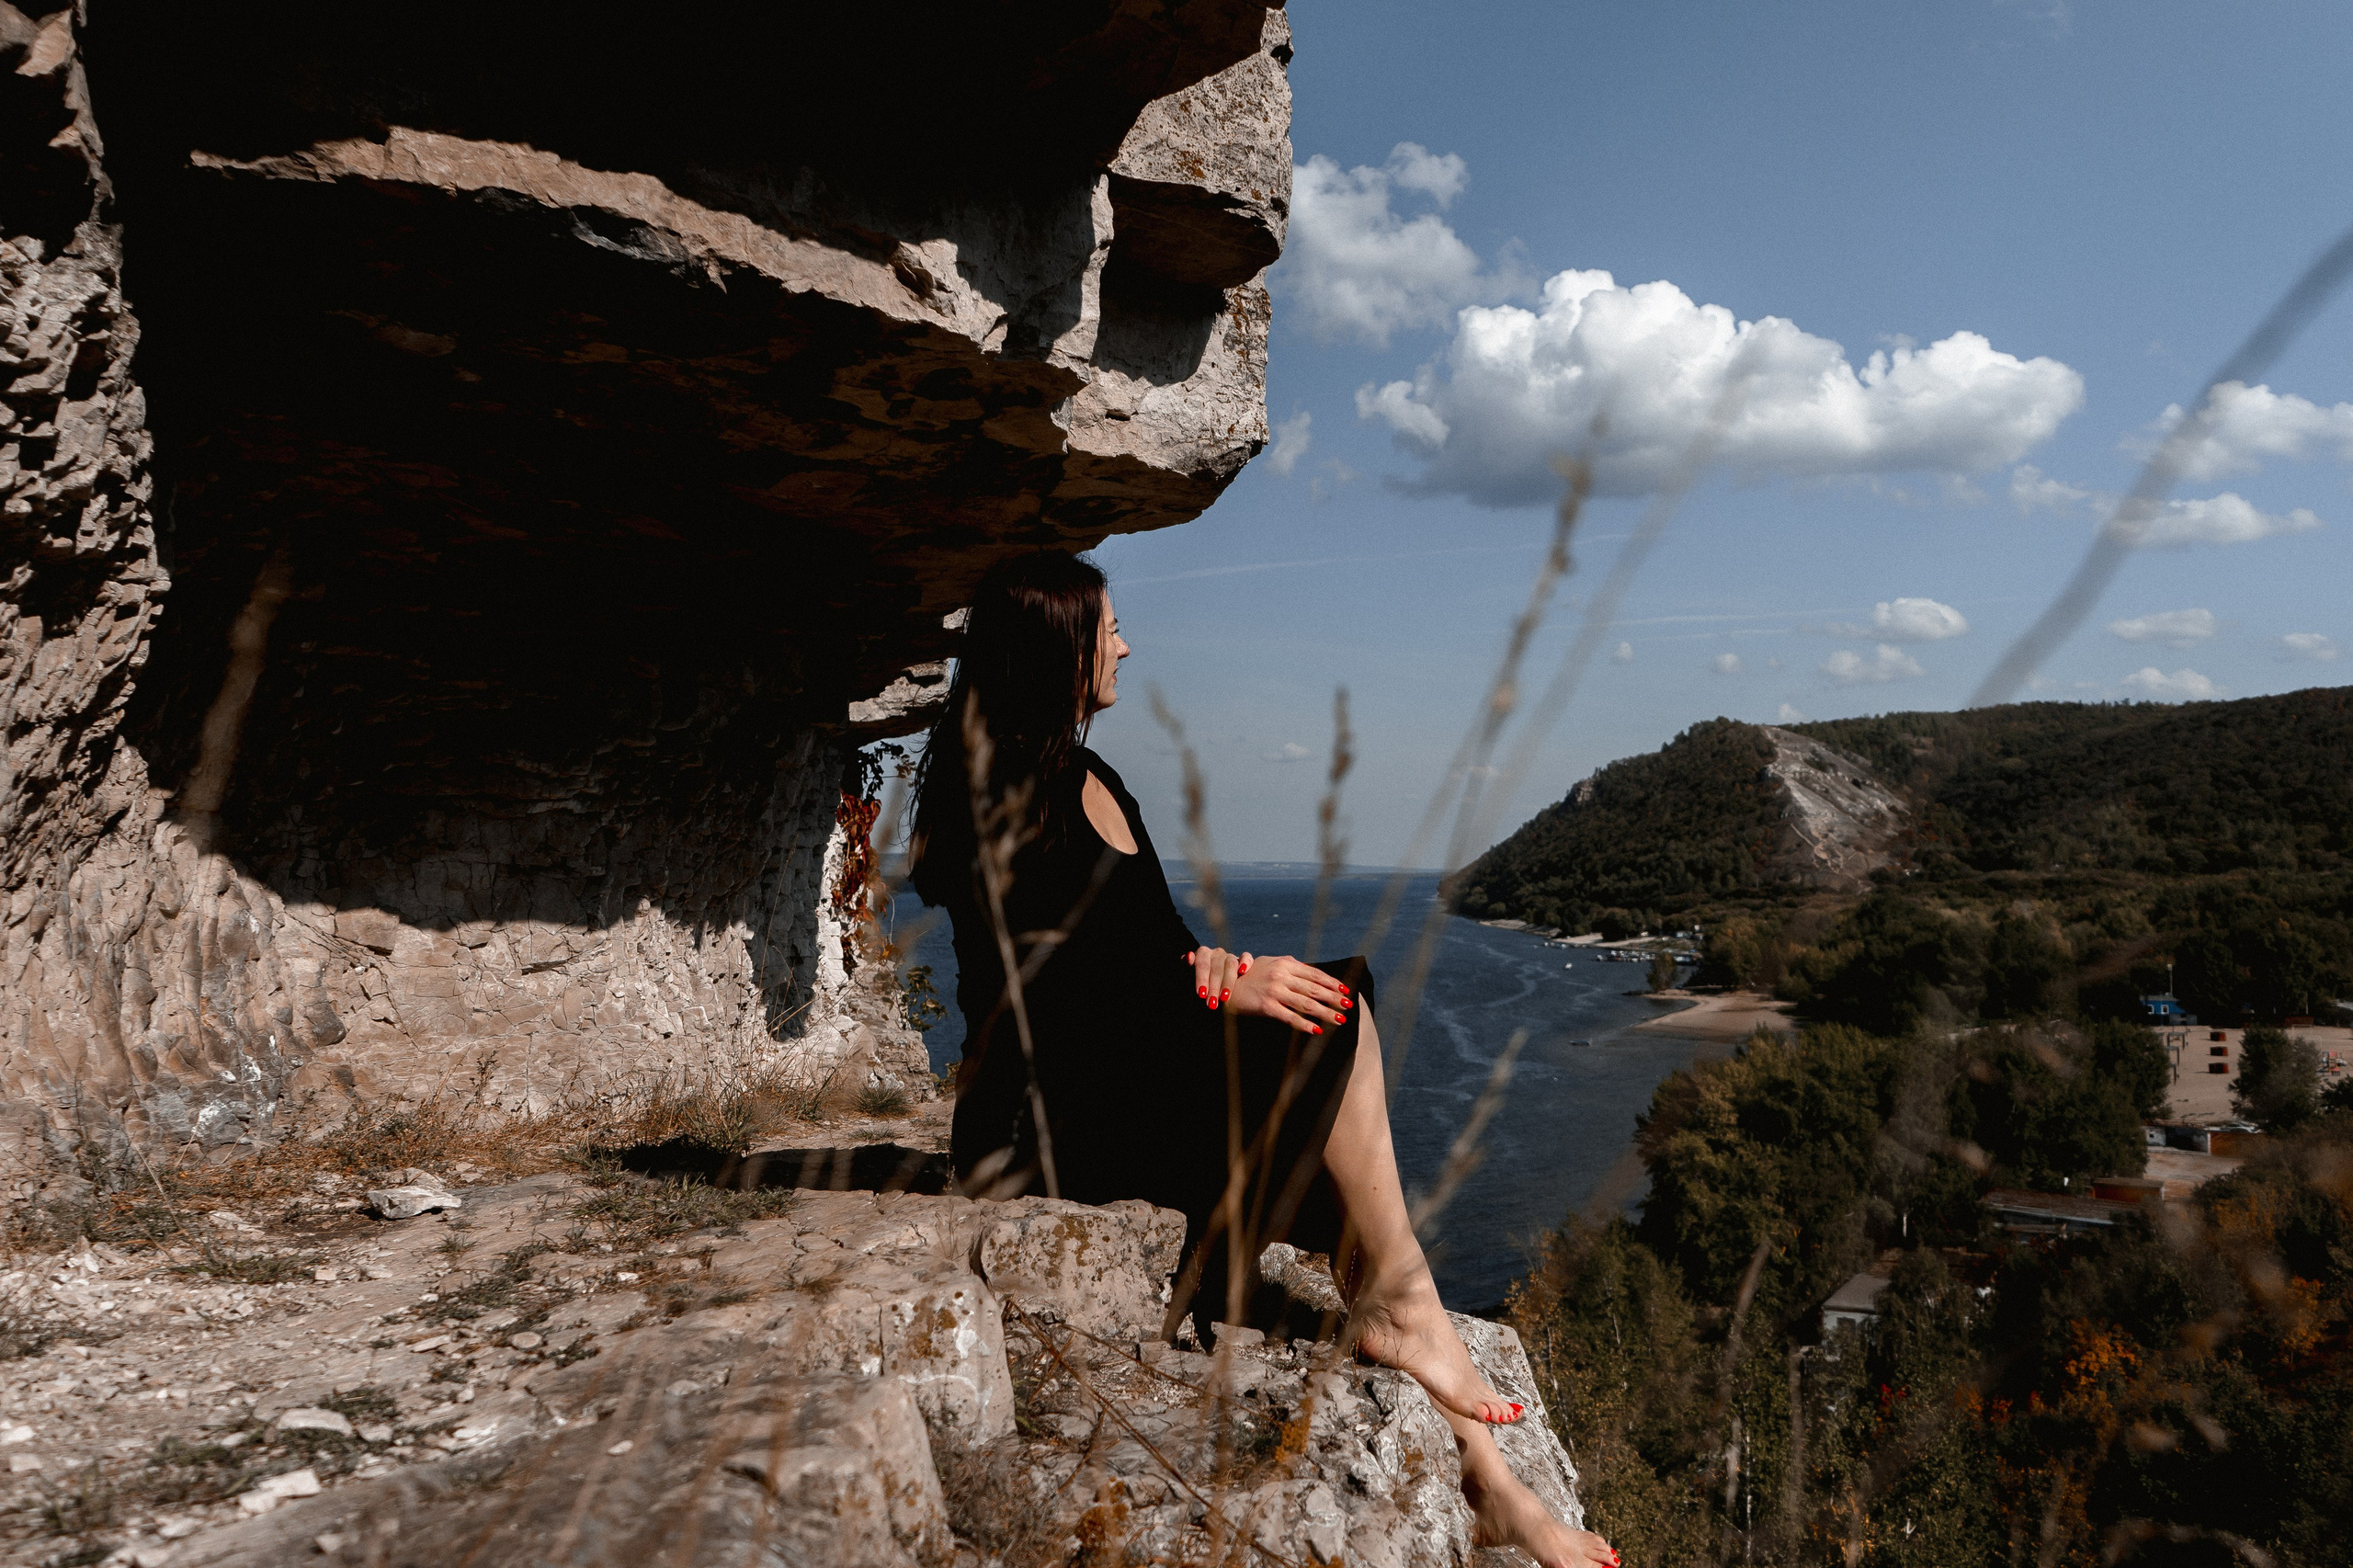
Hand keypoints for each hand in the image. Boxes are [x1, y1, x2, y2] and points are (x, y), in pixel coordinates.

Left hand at [1183, 947, 1246, 1008]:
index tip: (1201, 994)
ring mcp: (1229, 956)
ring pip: (1230, 964)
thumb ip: (1187, 969)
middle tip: (1212, 1003)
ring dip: (1227, 982)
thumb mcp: (1190, 981)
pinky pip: (1246, 957)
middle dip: (1213, 987)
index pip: (1202, 964)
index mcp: (1202, 954)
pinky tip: (1242, 971)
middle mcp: (1216, 953)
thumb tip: (1189, 956)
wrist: (1212, 993)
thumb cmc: (1200, 988)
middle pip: (1216, 967)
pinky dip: (1245, 962)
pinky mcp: (1243, 960)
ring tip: (1224, 997)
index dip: (1201, 979)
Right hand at [1230, 954, 1352, 1034]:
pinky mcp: (1266, 1006)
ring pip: (1306, 1004)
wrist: (1225, 986)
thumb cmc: (1249, 975)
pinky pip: (1290, 1017)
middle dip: (1333, 998)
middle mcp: (1281, 976)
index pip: (1314, 974)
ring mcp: (1274, 991)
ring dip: (1325, 1012)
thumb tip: (1311, 971)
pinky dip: (1305, 1025)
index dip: (1331, 982)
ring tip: (1339, 1019)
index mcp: (1285, 964)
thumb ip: (1290, 965)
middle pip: (1314, 989)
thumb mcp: (1270, 963)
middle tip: (1348, 1005)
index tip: (1345, 990)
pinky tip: (1317, 1030)